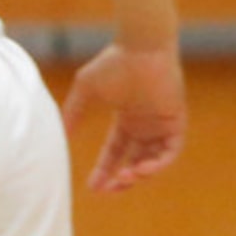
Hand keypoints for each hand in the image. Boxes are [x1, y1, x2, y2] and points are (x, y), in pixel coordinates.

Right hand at [61, 42, 186, 191]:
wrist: (140, 46)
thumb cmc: (113, 62)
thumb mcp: (86, 91)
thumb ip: (74, 113)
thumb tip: (60, 135)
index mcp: (127, 119)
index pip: (115, 152)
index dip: (104, 170)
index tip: (92, 187)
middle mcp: (145, 124)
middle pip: (134, 161)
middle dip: (121, 179)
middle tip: (108, 189)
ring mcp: (161, 123)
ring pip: (154, 160)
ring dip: (140, 174)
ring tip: (125, 179)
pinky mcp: (176, 120)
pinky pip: (170, 150)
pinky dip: (158, 163)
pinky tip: (140, 168)